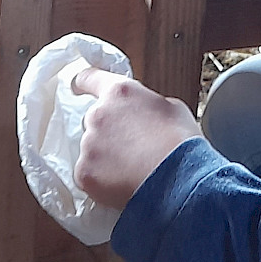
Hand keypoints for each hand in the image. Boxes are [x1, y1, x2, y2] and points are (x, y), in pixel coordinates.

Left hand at [71, 67, 201, 207]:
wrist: (180, 181)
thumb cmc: (182, 144)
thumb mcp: (172, 108)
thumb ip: (147, 103)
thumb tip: (143, 111)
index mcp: (119, 93)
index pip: (89, 78)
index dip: (84, 83)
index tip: (79, 87)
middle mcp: (98, 114)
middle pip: (93, 120)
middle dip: (107, 131)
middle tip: (129, 147)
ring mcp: (89, 144)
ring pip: (91, 149)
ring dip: (105, 156)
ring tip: (131, 168)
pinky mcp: (84, 172)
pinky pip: (88, 173)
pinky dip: (101, 179)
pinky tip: (123, 183)